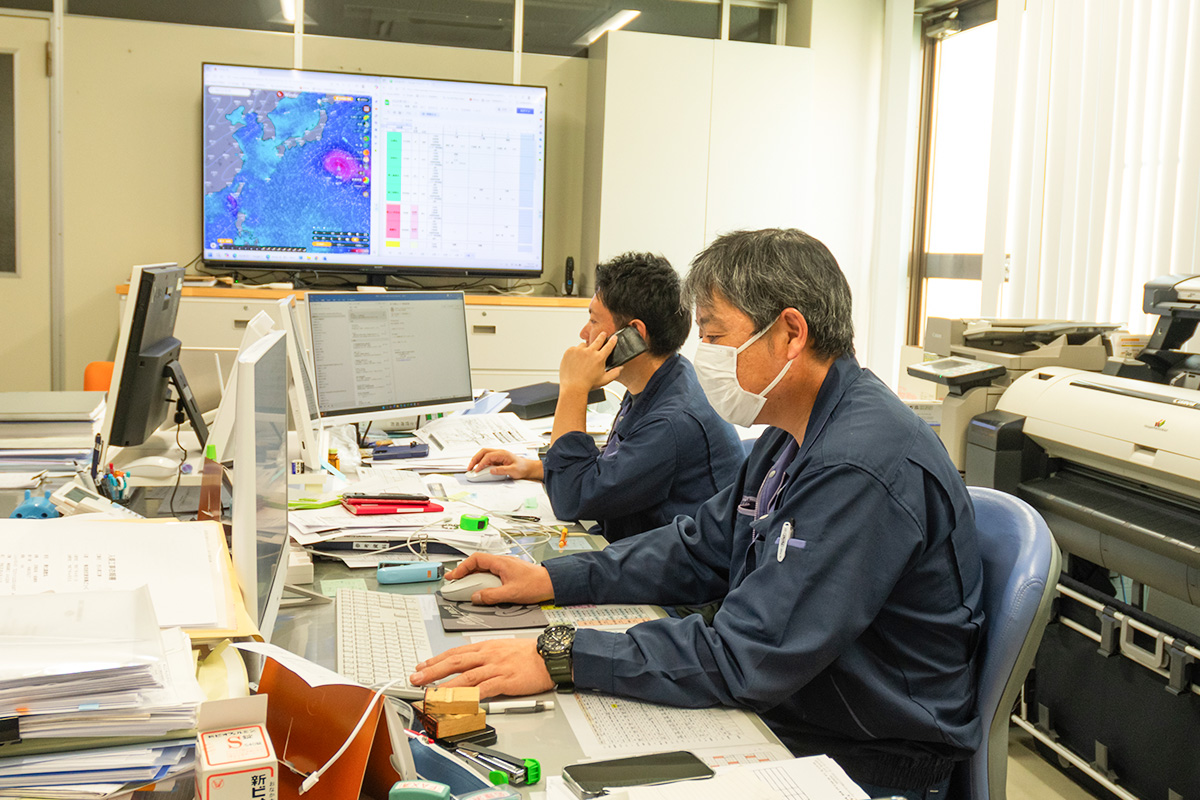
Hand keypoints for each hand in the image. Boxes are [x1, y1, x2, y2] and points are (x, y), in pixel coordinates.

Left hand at [409, 639, 552, 697]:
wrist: (549, 656)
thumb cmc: (529, 654)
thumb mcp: (503, 647)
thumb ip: (485, 656)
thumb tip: (470, 664)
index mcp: (486, 647)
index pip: (455, 653)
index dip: (436, 660)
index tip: (422, 666)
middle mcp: (487, 656)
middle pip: (455, 662)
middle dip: (433, 671)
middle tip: (416, 678)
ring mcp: (495, 668)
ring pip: (465, 677)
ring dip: (446, 686)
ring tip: (431, 694)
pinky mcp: (505, 681)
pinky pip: (484, 690)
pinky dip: (470, 697)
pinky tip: (459, 703)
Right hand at [443, 553, 554, 604]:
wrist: (552, 583)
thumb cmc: (536, 584)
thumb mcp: (511, 593)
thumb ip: (492, 596)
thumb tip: (476, 597)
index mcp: (501, 562)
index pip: (475, 559)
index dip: (462, 567)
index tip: (454, 576)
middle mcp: (502, 563)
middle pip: (477, 564)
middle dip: (464, 573)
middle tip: (454, 581)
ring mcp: (506, 568)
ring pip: (484, 570)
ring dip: (473, 577)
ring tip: (464, 587)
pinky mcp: (509, 574)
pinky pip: (491, 575)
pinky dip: (483, 581)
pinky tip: (481, 590)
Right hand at [465, 448, 543, 480]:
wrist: (528, 468)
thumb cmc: (522, 467)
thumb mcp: (513, 470)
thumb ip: (502, 470)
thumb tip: (491, 470)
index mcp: (502, 453)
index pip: (488, 456)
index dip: (481, 463)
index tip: (477, 470)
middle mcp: (499, 453)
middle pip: (483, 452)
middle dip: (475, 459)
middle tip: (469, 467)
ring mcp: (498, 456)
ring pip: (483, 455)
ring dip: (477, 460)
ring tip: (472, 468)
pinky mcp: (497, 460)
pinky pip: (486, 460)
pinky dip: (481, 464)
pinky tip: (479, 469)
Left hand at [559, 332, 620, 393]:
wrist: (573, 387)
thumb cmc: (587, 384)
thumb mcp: (604, 380)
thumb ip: (614, 373)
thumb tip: (621, 368)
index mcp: (599, 358)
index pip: (609, 346)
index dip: (612, 341)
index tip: (614, 337)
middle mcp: (590, 352)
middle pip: (598, 340)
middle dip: (602, 336)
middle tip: (603, 334)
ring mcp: (579, 351)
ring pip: (584, 345)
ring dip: (586, 349)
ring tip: (584, 359)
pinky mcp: (570, 351)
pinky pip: (574, 348)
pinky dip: (576, 353)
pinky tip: (576, 361)